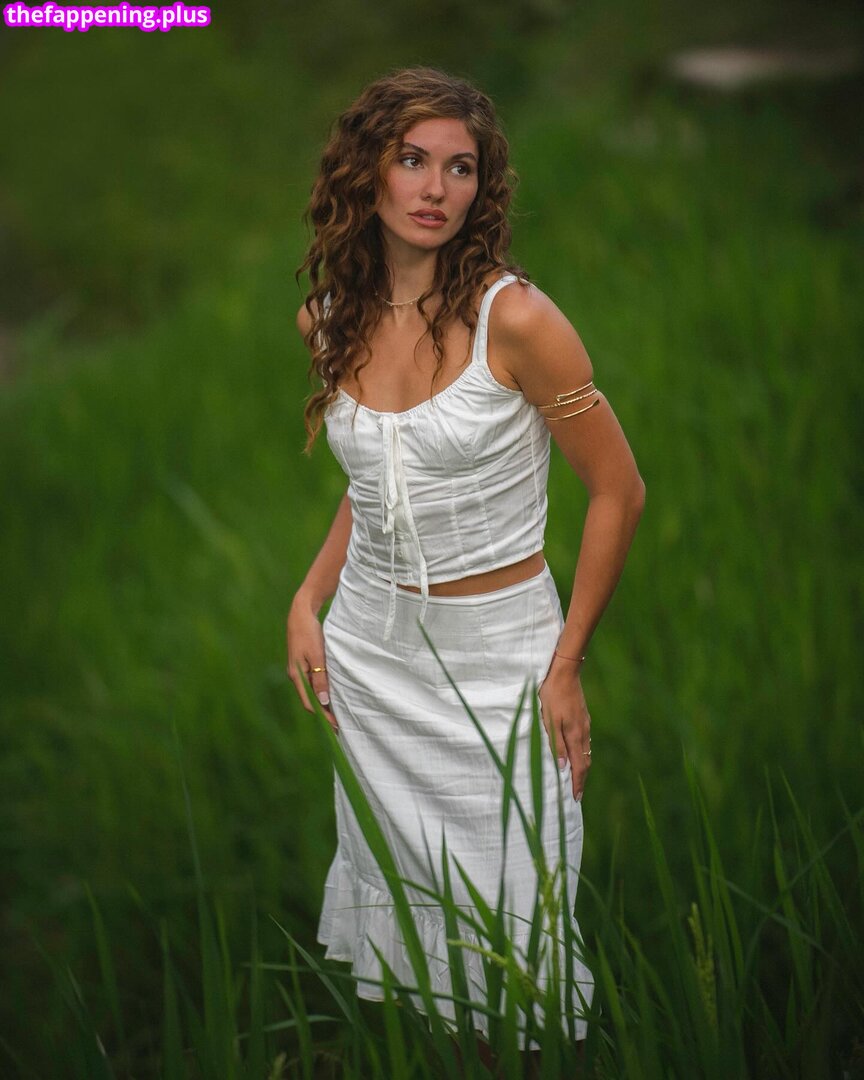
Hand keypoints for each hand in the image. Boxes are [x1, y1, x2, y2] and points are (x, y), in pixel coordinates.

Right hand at [286, 595, 337, 731]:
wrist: (301, 613)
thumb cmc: (309, 633)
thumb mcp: (317, 655)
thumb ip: (320, 678)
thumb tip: (323, 701)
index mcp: (297, 675)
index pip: (310, 703)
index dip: (323, 716)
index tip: (336, 725)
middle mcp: (296, 675)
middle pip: (311, 699)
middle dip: (324, 712)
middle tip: (339, 724)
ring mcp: (299, 669)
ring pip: (312, 691)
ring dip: (324, 701)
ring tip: (338, 711)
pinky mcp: (304, 663)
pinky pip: (313, 682)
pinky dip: (322, 690)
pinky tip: (332, 692)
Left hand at [538, 654, 590, 800]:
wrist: (565, 673)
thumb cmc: (552, 696)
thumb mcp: (549, 720)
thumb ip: (556, 743)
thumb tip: (562, 766)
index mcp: (574, 735)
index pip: (578, 766)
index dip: (577, 783)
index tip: (576, 798)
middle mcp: (582, 732)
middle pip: (585, 762)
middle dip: (581, 779)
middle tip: (577, 794)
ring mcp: (585, 724)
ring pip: (586, 752)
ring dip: (582, 767)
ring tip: (576, 778)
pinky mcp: (583, 718)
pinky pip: (585, 742)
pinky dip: (582, 754)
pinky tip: (577, 754)